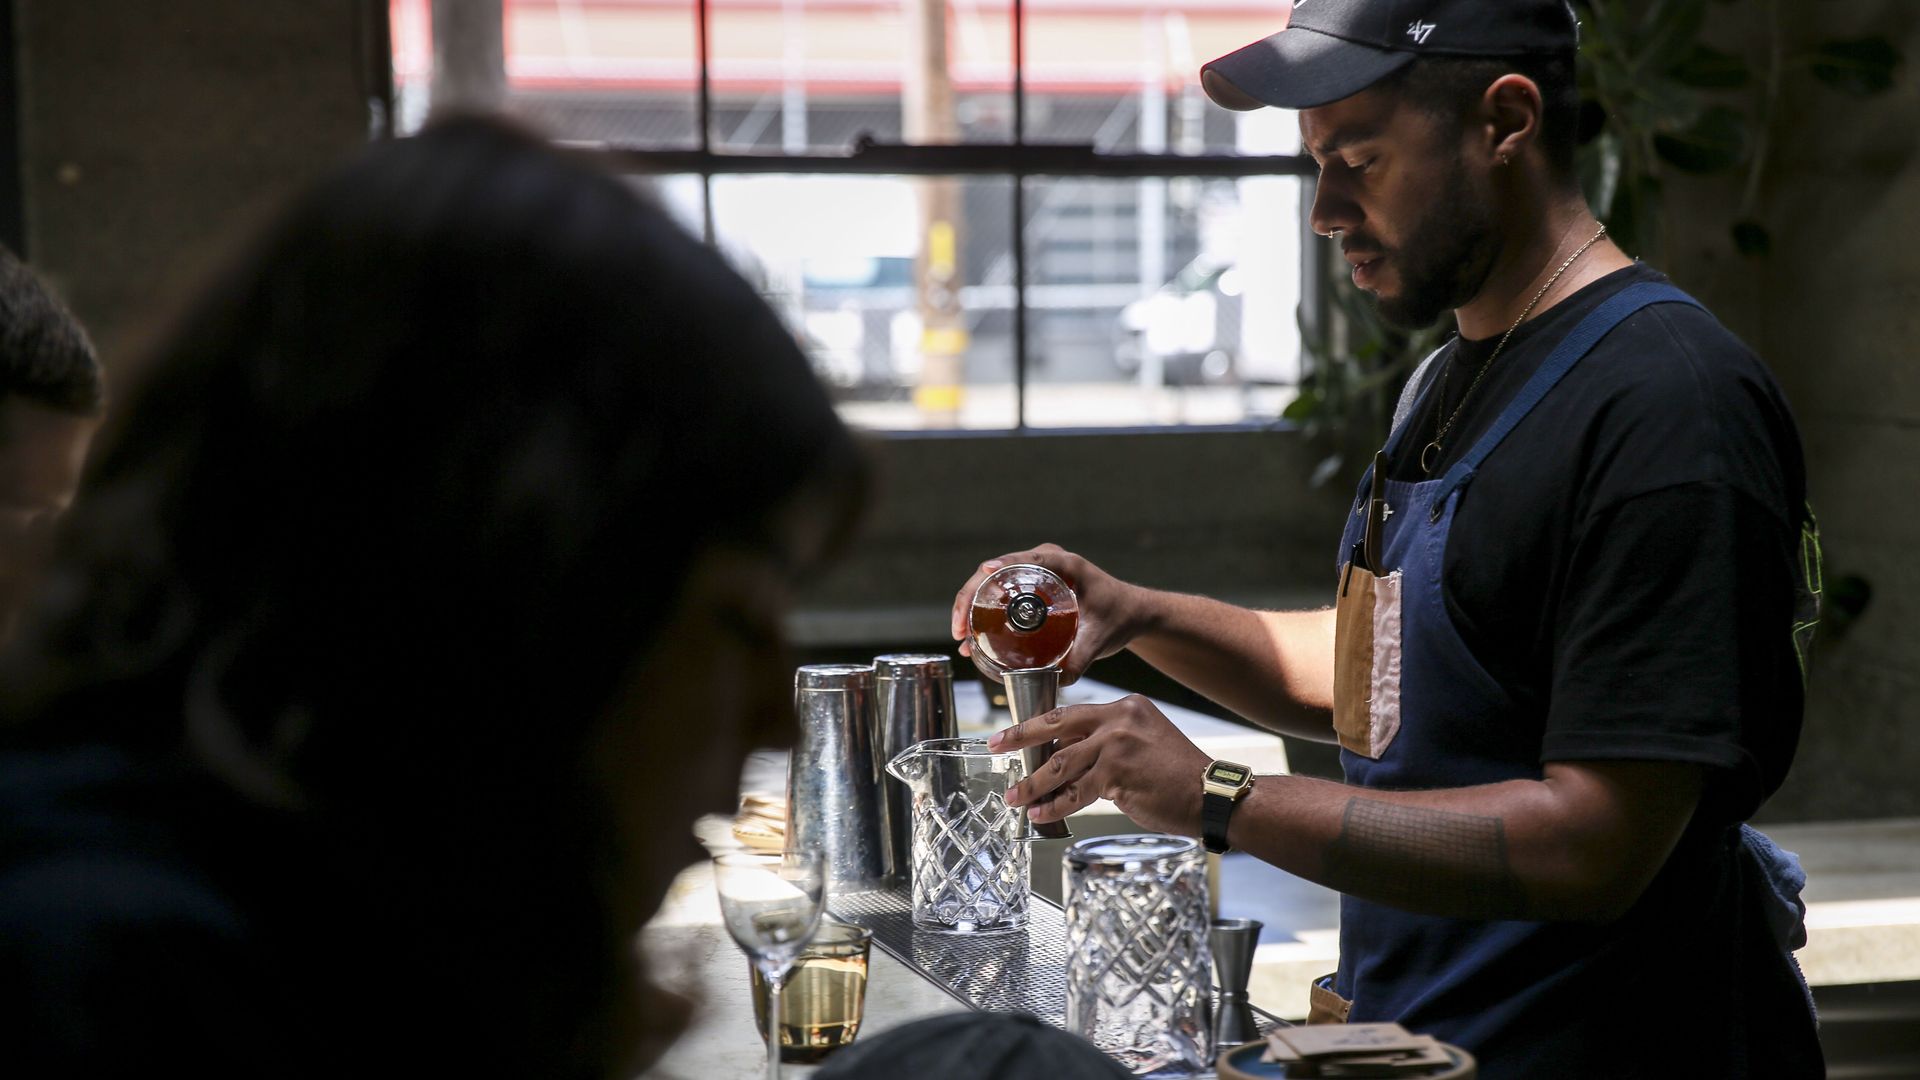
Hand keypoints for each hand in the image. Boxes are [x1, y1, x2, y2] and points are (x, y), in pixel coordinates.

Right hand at [949, 544, 1140, 684]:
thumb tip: (1058, 681)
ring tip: (961, 637)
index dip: (1000, 565)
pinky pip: (999, 596)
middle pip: (996, 571)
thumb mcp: (1101, 637)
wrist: (1129, 614)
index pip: (1025, 559)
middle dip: (971, 596)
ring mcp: (1035, 575)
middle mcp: (1045, 564)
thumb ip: (1082, 658)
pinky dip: (983, 614)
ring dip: (971, 606)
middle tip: (960, 627)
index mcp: (1064, 564)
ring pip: (992, 583)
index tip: (982, 575)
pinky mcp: (1031, 591)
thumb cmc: (1119, 616)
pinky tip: (971, 640)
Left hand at [988, 695, 1210, 835]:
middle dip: (1021, 737)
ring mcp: (1116, 746)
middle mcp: (1119, 720)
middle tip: (996, 745)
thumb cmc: (1177, 774)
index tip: (1015, 731)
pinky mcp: (1116, 774)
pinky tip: (1041, 813)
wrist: (1210, 795)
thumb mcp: (1142, 740)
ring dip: (1032, 784)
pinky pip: (1075, 793)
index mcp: (1125, 707)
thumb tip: (1064, 756)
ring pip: (1060, 765)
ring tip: (1015, 796)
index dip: (1039, 723)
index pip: (1071, 712)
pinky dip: (1055, 806)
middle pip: (1056, 726)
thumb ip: (1107, 741)